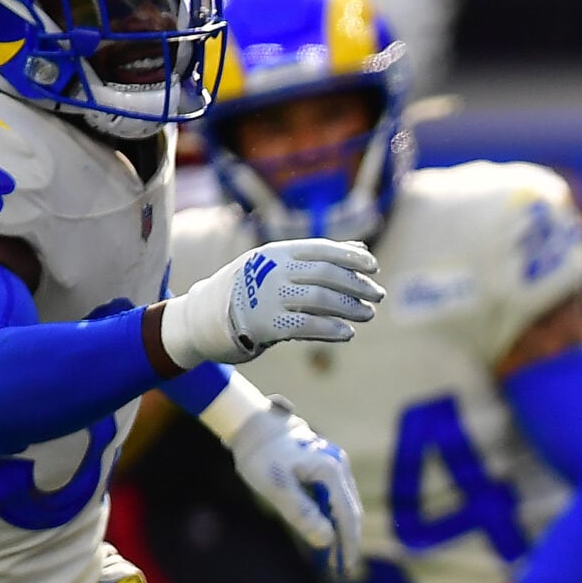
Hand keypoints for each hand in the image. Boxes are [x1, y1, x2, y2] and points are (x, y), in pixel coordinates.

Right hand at [161, 238, 384, 367]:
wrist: (204, 317)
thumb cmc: (251, 290)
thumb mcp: (278, 266)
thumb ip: (317, 258)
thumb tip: (362, 250)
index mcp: (277, 252)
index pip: (321, 249)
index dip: (351, 257)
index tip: (373, 267)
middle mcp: (273, 270)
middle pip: (325, 273)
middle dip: (356, 284)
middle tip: (378, 295)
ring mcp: (268, 297)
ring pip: (320, 299)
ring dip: (349, 307)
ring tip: (368, 314)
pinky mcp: (266, 324)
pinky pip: (306, 325)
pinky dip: (331, 329)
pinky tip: (348, 333)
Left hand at [227, 397, 361, 574]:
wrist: (252, 423)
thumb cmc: (260, 454)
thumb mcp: (276, 487)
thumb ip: (302, 513)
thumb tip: (327, 540)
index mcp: (331, 471)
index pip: (347, 516)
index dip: (348, 544)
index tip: (346, 568)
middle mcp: (339, 466)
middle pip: (351, 511)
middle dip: (347, 541)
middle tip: (341, 568)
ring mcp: (334, 464)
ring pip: (344, 504)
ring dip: (340, 530)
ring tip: (333, 554)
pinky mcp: (325, 465)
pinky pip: (335, 496)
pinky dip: (332, 516)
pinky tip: (323, 529)